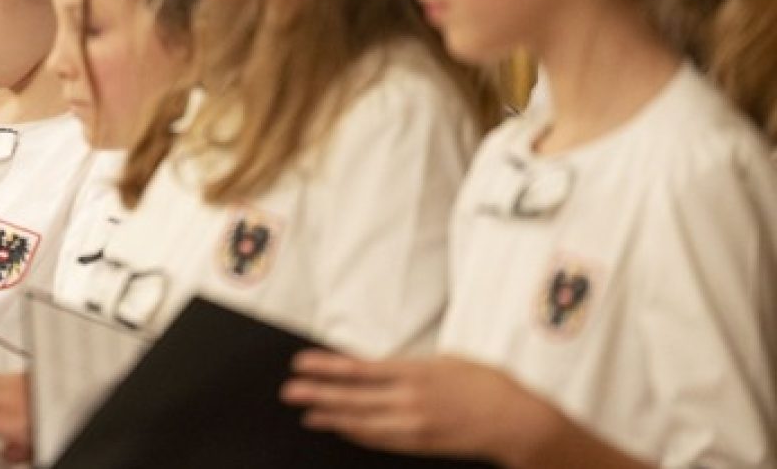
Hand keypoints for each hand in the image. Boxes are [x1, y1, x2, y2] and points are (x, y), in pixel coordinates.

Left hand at [281, 350, 557, 463]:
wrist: (517, 423)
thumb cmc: (488, 385)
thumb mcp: (448, 361)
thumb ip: (411, 366)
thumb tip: (383, 369)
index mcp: (414, 372)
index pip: (359, 369)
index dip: (326, 367)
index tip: (301, 363)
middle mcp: (409, 400)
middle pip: (352, 399)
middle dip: (317, 395)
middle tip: (289, 392)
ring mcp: (413, 426)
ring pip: (361, 423)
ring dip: (331, 418)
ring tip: (307, 414)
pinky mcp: (420, 444)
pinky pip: (380, 440)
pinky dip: (356, 433)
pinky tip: (340, 428)